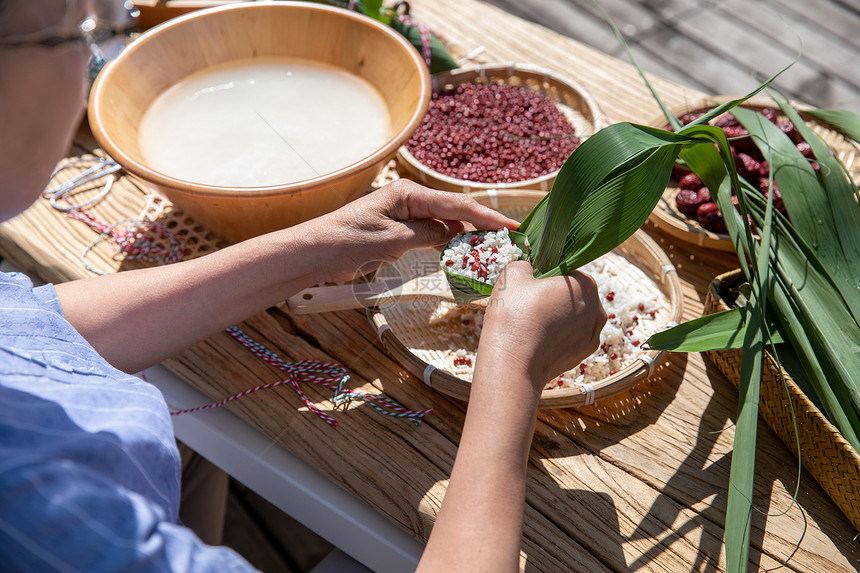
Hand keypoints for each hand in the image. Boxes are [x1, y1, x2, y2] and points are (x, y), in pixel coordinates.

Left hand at [304, 179, 519, 282]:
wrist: (314, 252)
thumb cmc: (346, 241)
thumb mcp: (392, 240)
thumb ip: (426, 235)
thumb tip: (453, 235)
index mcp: (407, 193)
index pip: (456, 205)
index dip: (486, 217)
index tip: (511, 226)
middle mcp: (408, 198)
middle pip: (454, 211)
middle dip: (480, 226)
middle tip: (507, 242)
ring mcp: (403, 213)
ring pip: (443, 224)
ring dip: (463, 238)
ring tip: (487, 252)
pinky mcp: (396, 229)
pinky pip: (429, 233)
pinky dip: (445, 244)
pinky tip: (457, 255)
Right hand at [477, 261, 605, 390]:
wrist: (513, 365)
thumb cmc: (514, 316)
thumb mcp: (513, 275)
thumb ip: (525, 265)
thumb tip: (529, 270)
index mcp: (586, 285)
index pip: (568, 272)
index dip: (547, 276)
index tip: (531, 286)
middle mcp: (597, 310)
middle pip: (573, 296)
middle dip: (553, 298)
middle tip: (528, 305)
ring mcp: (592, 336)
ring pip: (572, 318)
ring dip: (556, 318)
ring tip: (530, 325)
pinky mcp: (582, 356)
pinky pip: (569, 338)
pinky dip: (556, 337)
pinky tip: (536, 341)